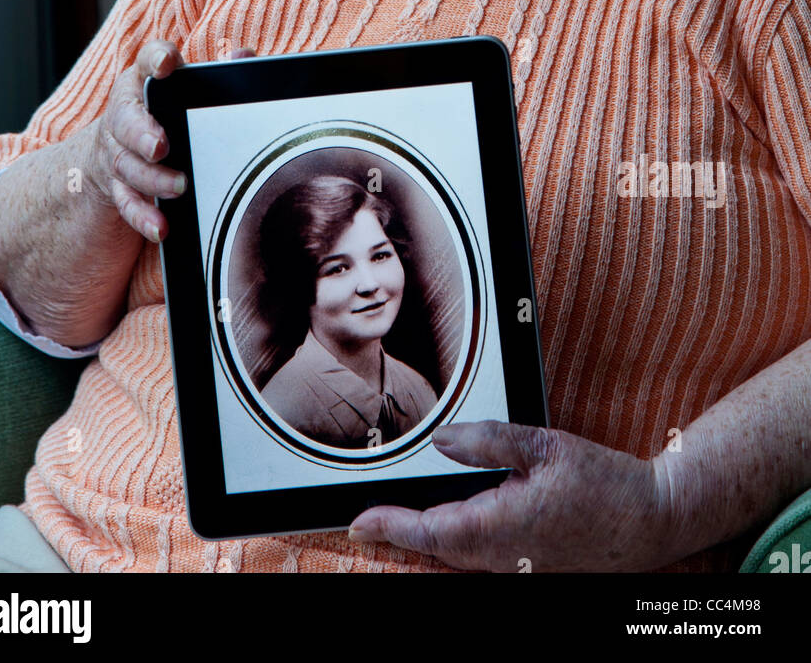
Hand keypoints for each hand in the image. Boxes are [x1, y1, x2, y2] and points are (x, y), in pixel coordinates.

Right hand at [82, 39, 253, 242]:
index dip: (155, 59)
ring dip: (151, 179)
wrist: (117, 146)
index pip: (147, 60)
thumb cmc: (165, 112)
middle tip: (161, 146)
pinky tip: (160, 227)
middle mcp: (124, 113)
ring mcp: (117, 151)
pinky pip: (126, 202)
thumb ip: (218, 72)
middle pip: (125, 120)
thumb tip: (244, 57)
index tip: (167, 65)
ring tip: (180, 186)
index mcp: (144, 81)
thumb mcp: (185, 88)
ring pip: (126, 165)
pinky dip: (142, 216)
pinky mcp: (117, 185)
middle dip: (142, 134)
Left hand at [348, 420, 675, 572]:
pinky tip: (456, 522)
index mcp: (502, 527)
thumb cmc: (606, 485)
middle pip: (437, 547)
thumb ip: (489, 441)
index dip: (390, 526)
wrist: (651, 522)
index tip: (359, 521)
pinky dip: (459, 541)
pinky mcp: (530, 570)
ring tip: (402, 516)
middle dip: (402, 531)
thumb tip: (444, 440)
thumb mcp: (545, 446)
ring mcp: (517, 569)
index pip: (430, 532)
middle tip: (371, 514)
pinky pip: (482, 559)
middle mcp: (504, 557)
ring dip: (430, 536)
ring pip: (458, 555)